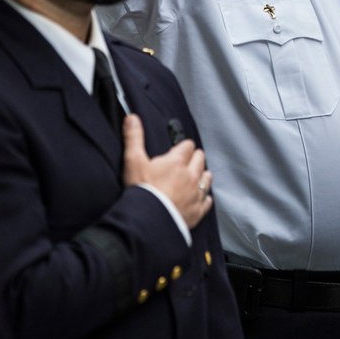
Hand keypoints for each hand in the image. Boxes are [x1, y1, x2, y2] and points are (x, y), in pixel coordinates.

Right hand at [121, 113, 212, 228]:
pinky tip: (201, 198)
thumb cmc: (141, 191)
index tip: (180, 148)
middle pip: (200, 160)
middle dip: (195, 158)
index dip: (183, 146)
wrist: (148, 221)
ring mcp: (196, 194)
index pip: (187, 146)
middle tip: (188, 160)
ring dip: (202, 175)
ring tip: (196, 175)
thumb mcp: (133, 161)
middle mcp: (190, 176)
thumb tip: (132, 118)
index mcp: (177, 162)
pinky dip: (204, 198)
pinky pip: (207, 201)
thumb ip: (134, 138)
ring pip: (207, 178)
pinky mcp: (197, 211)